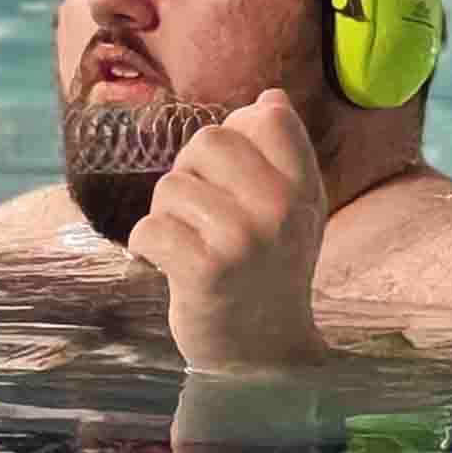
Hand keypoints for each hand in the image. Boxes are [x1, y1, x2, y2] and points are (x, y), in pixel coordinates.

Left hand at [125, 91, 327, 373]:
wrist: (264, 355)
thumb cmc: (272, 272)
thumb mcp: (296, 211)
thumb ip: (285, 155)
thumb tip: (270, 97)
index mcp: (304, 186)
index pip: (268, 116)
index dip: (238, 133)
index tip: (235, 174)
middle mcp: (280, 207)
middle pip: (207, 140)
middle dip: (191, 172)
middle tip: (203, 214)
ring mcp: (243, 239)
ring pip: (170, 186)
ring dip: (167, 215)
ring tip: (190, 245)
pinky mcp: (204, 271)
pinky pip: (149, 229)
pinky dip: (147, 247)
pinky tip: (168, 265)